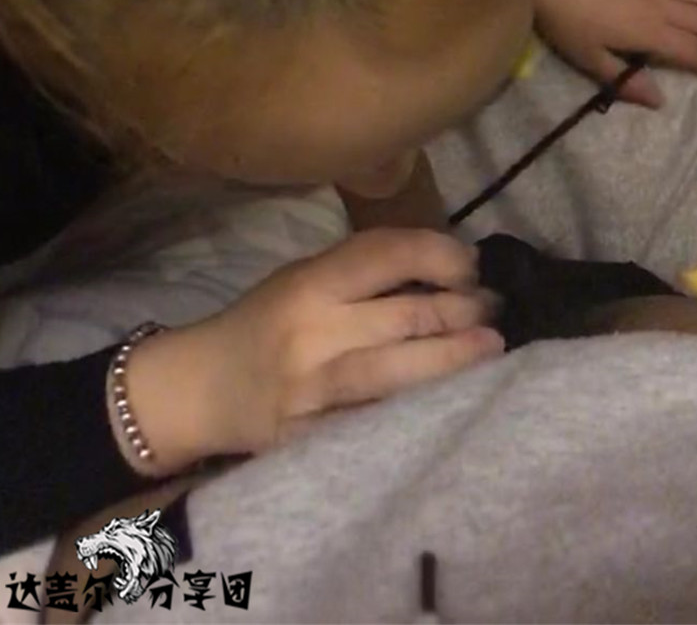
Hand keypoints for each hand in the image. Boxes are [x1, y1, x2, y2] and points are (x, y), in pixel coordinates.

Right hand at [125, 229, 500, 468]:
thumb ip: (361, 273)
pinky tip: (453, 403)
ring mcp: (316, 394)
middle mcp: (314, 335)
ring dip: (458, 360)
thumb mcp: (301, 279)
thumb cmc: (263, 323)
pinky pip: (381, 427)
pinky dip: (422, 412)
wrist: (202, 389)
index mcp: (309, 285)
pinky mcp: (317, 442)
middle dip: (463, 309)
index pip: (386, 255)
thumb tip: (445, 264)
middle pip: (407, 317)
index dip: (440, 254)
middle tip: (493, 307)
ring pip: (402, 374)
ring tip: (493, 348)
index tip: (470, 263)